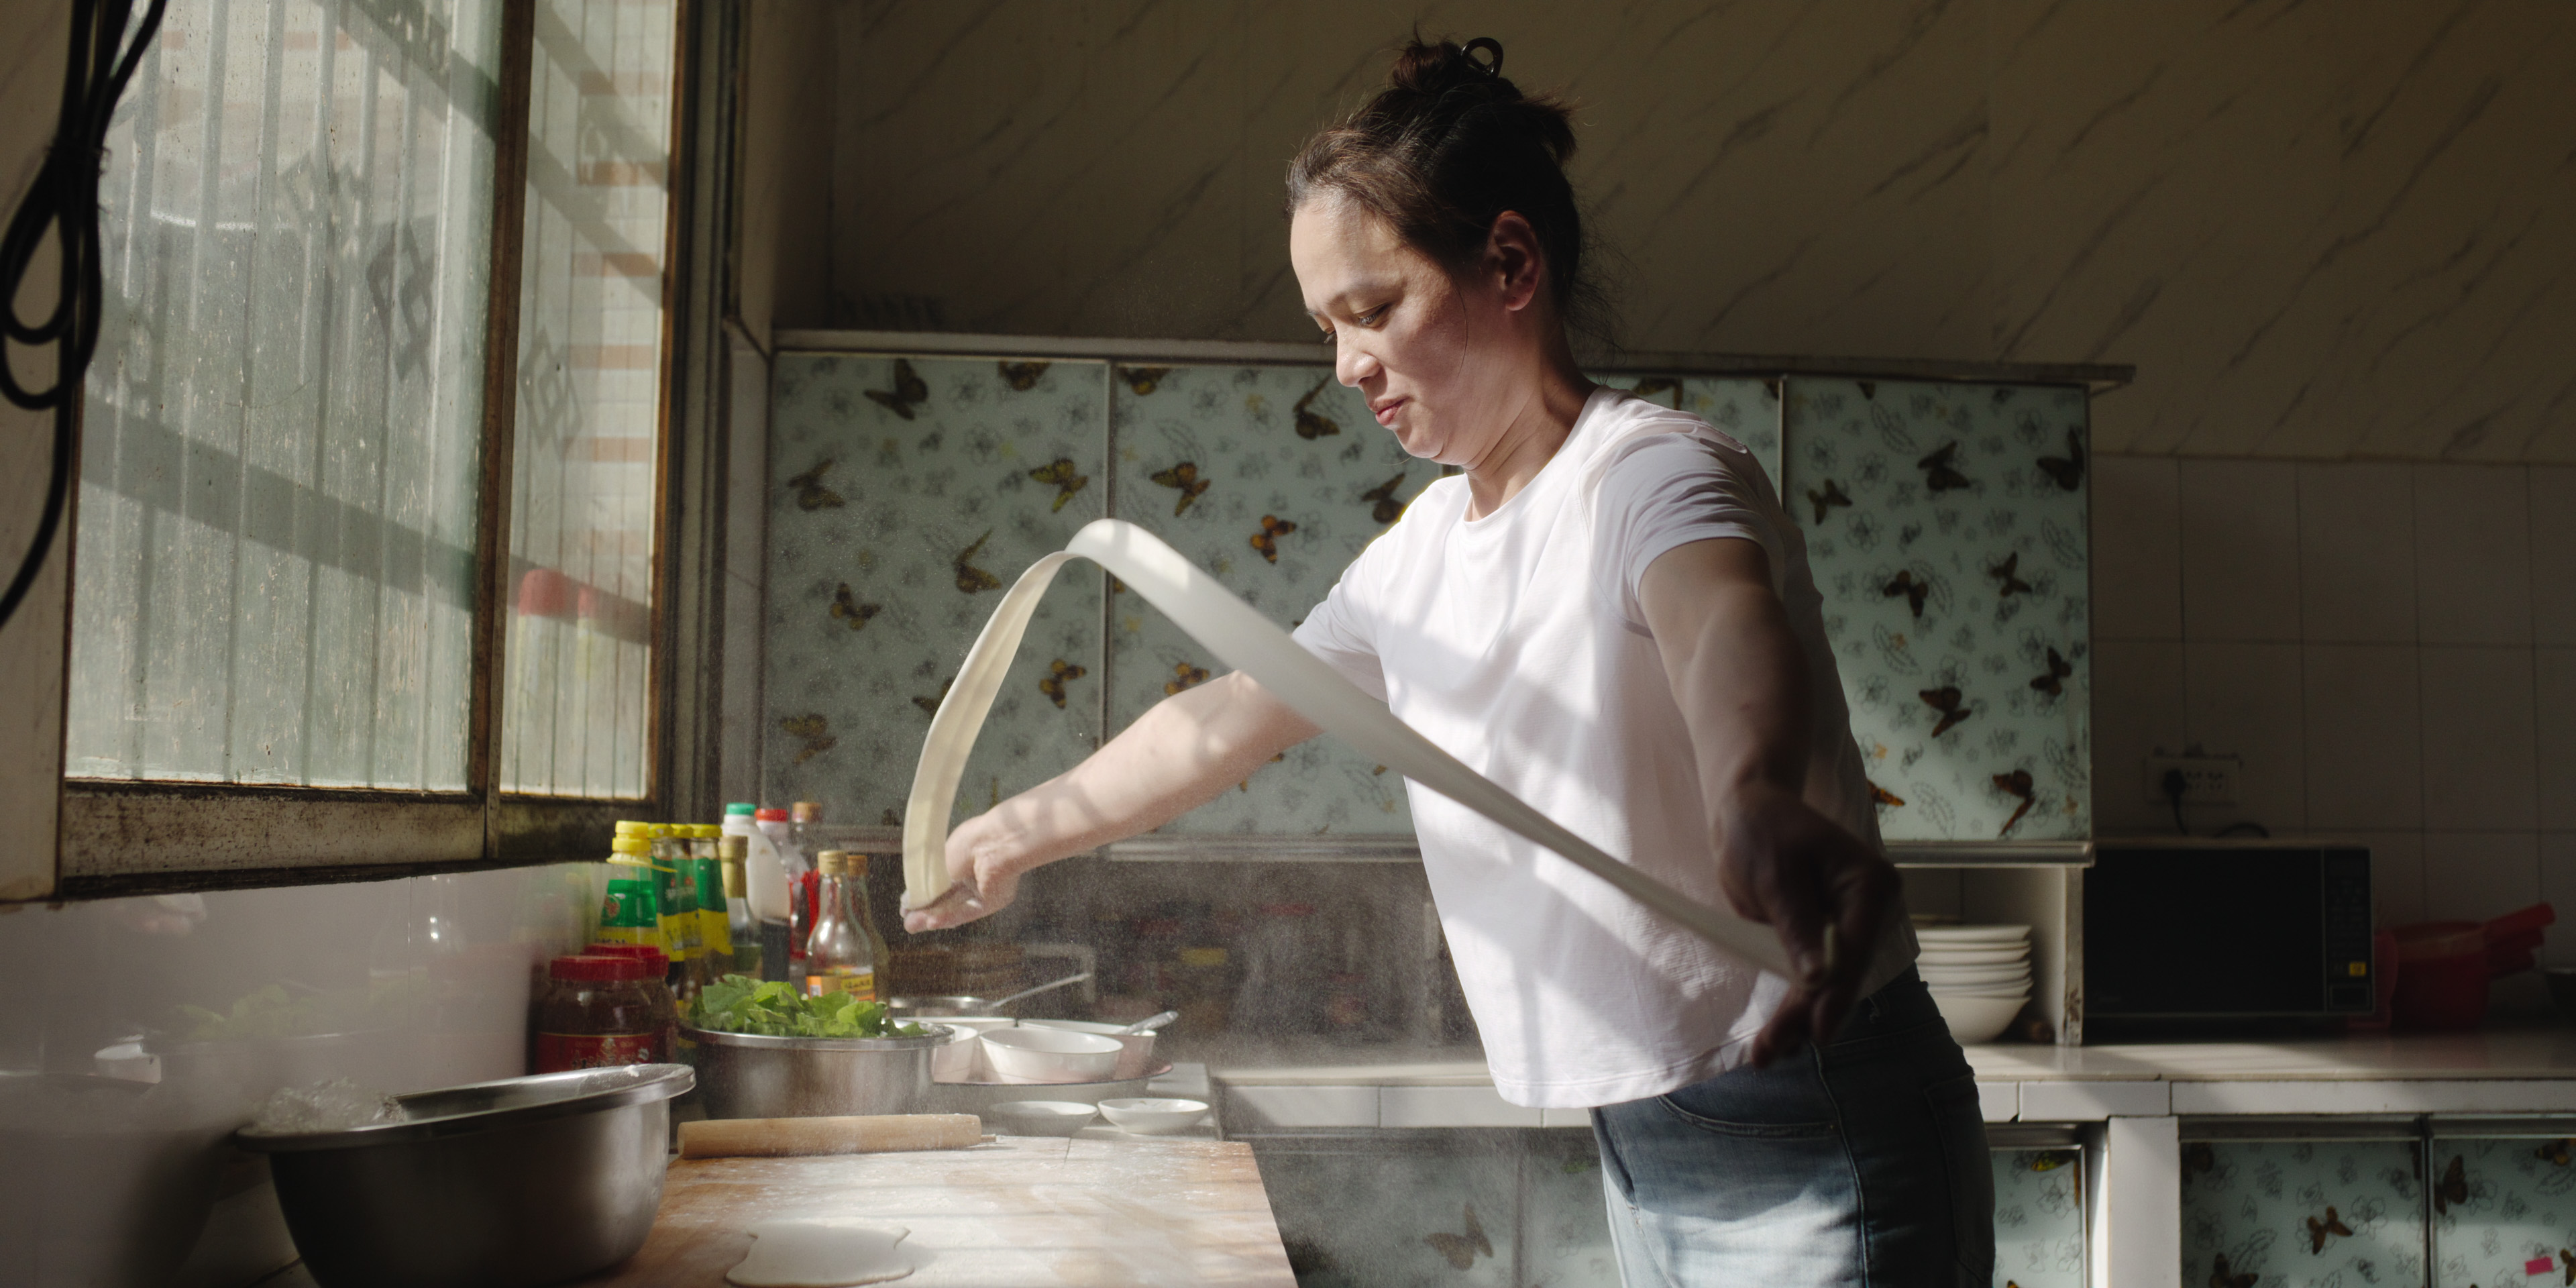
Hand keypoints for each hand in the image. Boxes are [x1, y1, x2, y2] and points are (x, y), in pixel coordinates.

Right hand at [900, 812, 1023, 932]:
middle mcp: (971, 873)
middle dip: (926, 912)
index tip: (905, 908)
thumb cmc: (967, 844)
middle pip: (945, 899)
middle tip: (908, 924)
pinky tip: (932, 924)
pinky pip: (968, 911)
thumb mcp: (935, 864)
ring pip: (955, 907)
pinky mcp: (992, 899)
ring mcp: (982, 887)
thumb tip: (907, 901)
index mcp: (959, 858)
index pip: (937, 882)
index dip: (921, 896)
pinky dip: (950, 917)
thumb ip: (923, 884)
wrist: (995, 843)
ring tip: (912, 926)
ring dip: (935, 918)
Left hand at [1716, 782, 1898, 1066]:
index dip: (1836, 994)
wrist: (1749, 811)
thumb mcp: (1775, 876)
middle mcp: (1872, 911)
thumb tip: (1818, 978)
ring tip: (1766, 1054)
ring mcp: (1853, 928)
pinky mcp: (1829, 940)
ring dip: (1801, 1019)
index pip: (1857, 949)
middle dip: (1811, 1015)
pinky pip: (1818, 979)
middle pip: (1847, 975)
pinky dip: (1797, 1006)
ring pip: (1832, 985)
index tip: (1817, 1031)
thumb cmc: (1762, 831)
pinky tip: (1777, 1037)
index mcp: (1871, 886)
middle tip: (1771, 1051)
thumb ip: (1797, 926)